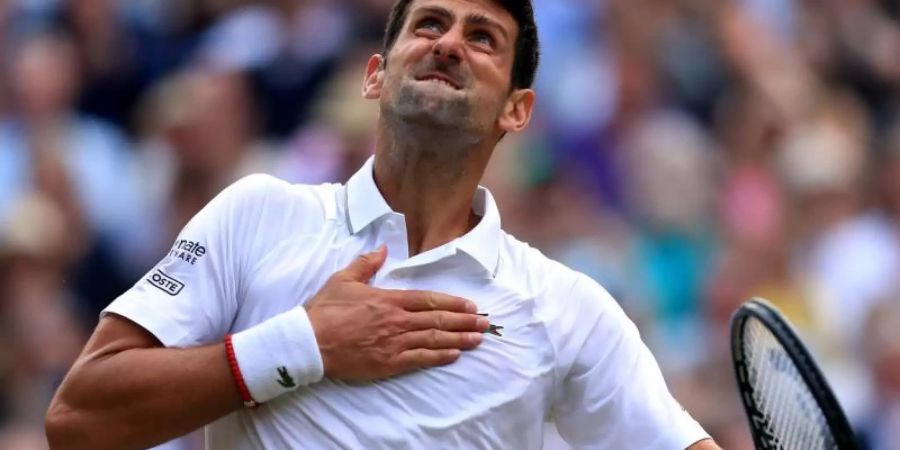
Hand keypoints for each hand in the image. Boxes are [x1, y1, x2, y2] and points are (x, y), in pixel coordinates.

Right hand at [305, 246, 488, 380]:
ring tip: (478, 339)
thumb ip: (365, 264)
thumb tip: (382, 249)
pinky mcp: (388, 363)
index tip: (471, 305)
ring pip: (434, 339)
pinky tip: (454, 354)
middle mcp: (397, 321)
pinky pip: (420, 359)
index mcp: (389, 300)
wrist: (308, 342)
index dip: (452, 302)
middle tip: (485, 323)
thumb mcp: (343, 280)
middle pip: (438, 319)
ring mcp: (394, 343)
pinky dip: (439, 356)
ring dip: (459, 339)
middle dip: (464, 321)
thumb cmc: (324, 311)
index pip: (429, 299)